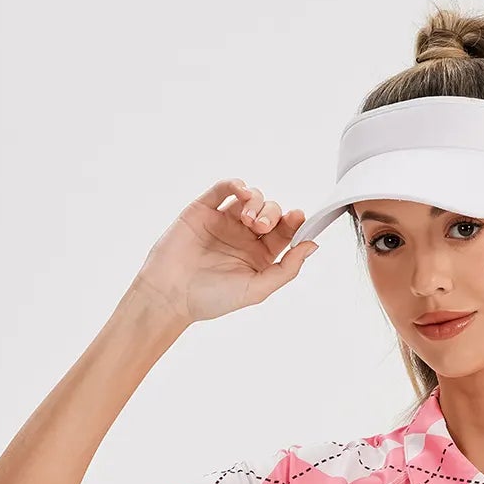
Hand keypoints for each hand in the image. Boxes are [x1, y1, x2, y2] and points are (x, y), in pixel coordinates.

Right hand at [130, 177, 317, 327]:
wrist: (171, 295)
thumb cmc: (212, 299)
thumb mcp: (257, 289)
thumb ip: (287, 269)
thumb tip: (312, 246)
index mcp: (260, 256)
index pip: (285, 232)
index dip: (294, 222)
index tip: (298, 218)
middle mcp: (244, 237)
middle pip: (271, 212)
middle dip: (272, 214)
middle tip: (260, 227)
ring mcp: (224, 221)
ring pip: (250, 198)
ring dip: (255, 202)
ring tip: (248, 220)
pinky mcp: (203, 210)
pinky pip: (223, 189)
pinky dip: (235, 184)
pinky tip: (241, 190)